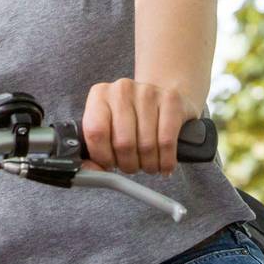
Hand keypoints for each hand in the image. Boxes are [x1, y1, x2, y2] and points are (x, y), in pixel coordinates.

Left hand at [80, 78, 198, 176]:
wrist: (160, 95)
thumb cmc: (129, 118)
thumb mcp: (107, 127)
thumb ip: (94, 151)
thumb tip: (92, 173)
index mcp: (100, 95)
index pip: (96, 132)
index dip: (103, 156)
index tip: (110, 164)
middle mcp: (122, 90)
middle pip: (123, 142)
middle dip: (128, 164)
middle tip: (131, 166)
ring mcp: (147, 92)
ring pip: (146, 145)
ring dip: (148, 165)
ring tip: (147, 164)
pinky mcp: (170, 99)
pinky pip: (166, 141)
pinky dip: (165, 161)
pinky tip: (164, 164)